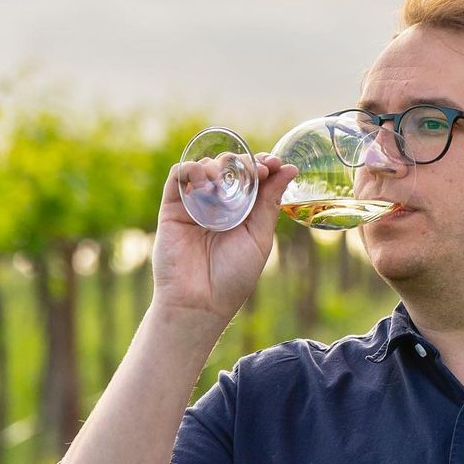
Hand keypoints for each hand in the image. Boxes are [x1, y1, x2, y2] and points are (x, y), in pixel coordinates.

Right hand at [151, 153, 296, 321]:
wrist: (199, 301)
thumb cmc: (233, 276)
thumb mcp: (259, 237)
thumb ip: (269, 202)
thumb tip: (290, 169)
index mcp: (243, 211)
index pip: (253, 177)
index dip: (264, 164)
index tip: (275, 163)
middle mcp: (219, 204)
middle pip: (230, 167)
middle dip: (244, 162)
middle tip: (257, 169)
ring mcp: (196, 204)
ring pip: (205, 166)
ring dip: (218, 165)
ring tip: (226, 180)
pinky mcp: (173, 207)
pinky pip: (178, 176)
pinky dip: (191, 169)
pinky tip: (205, 180)